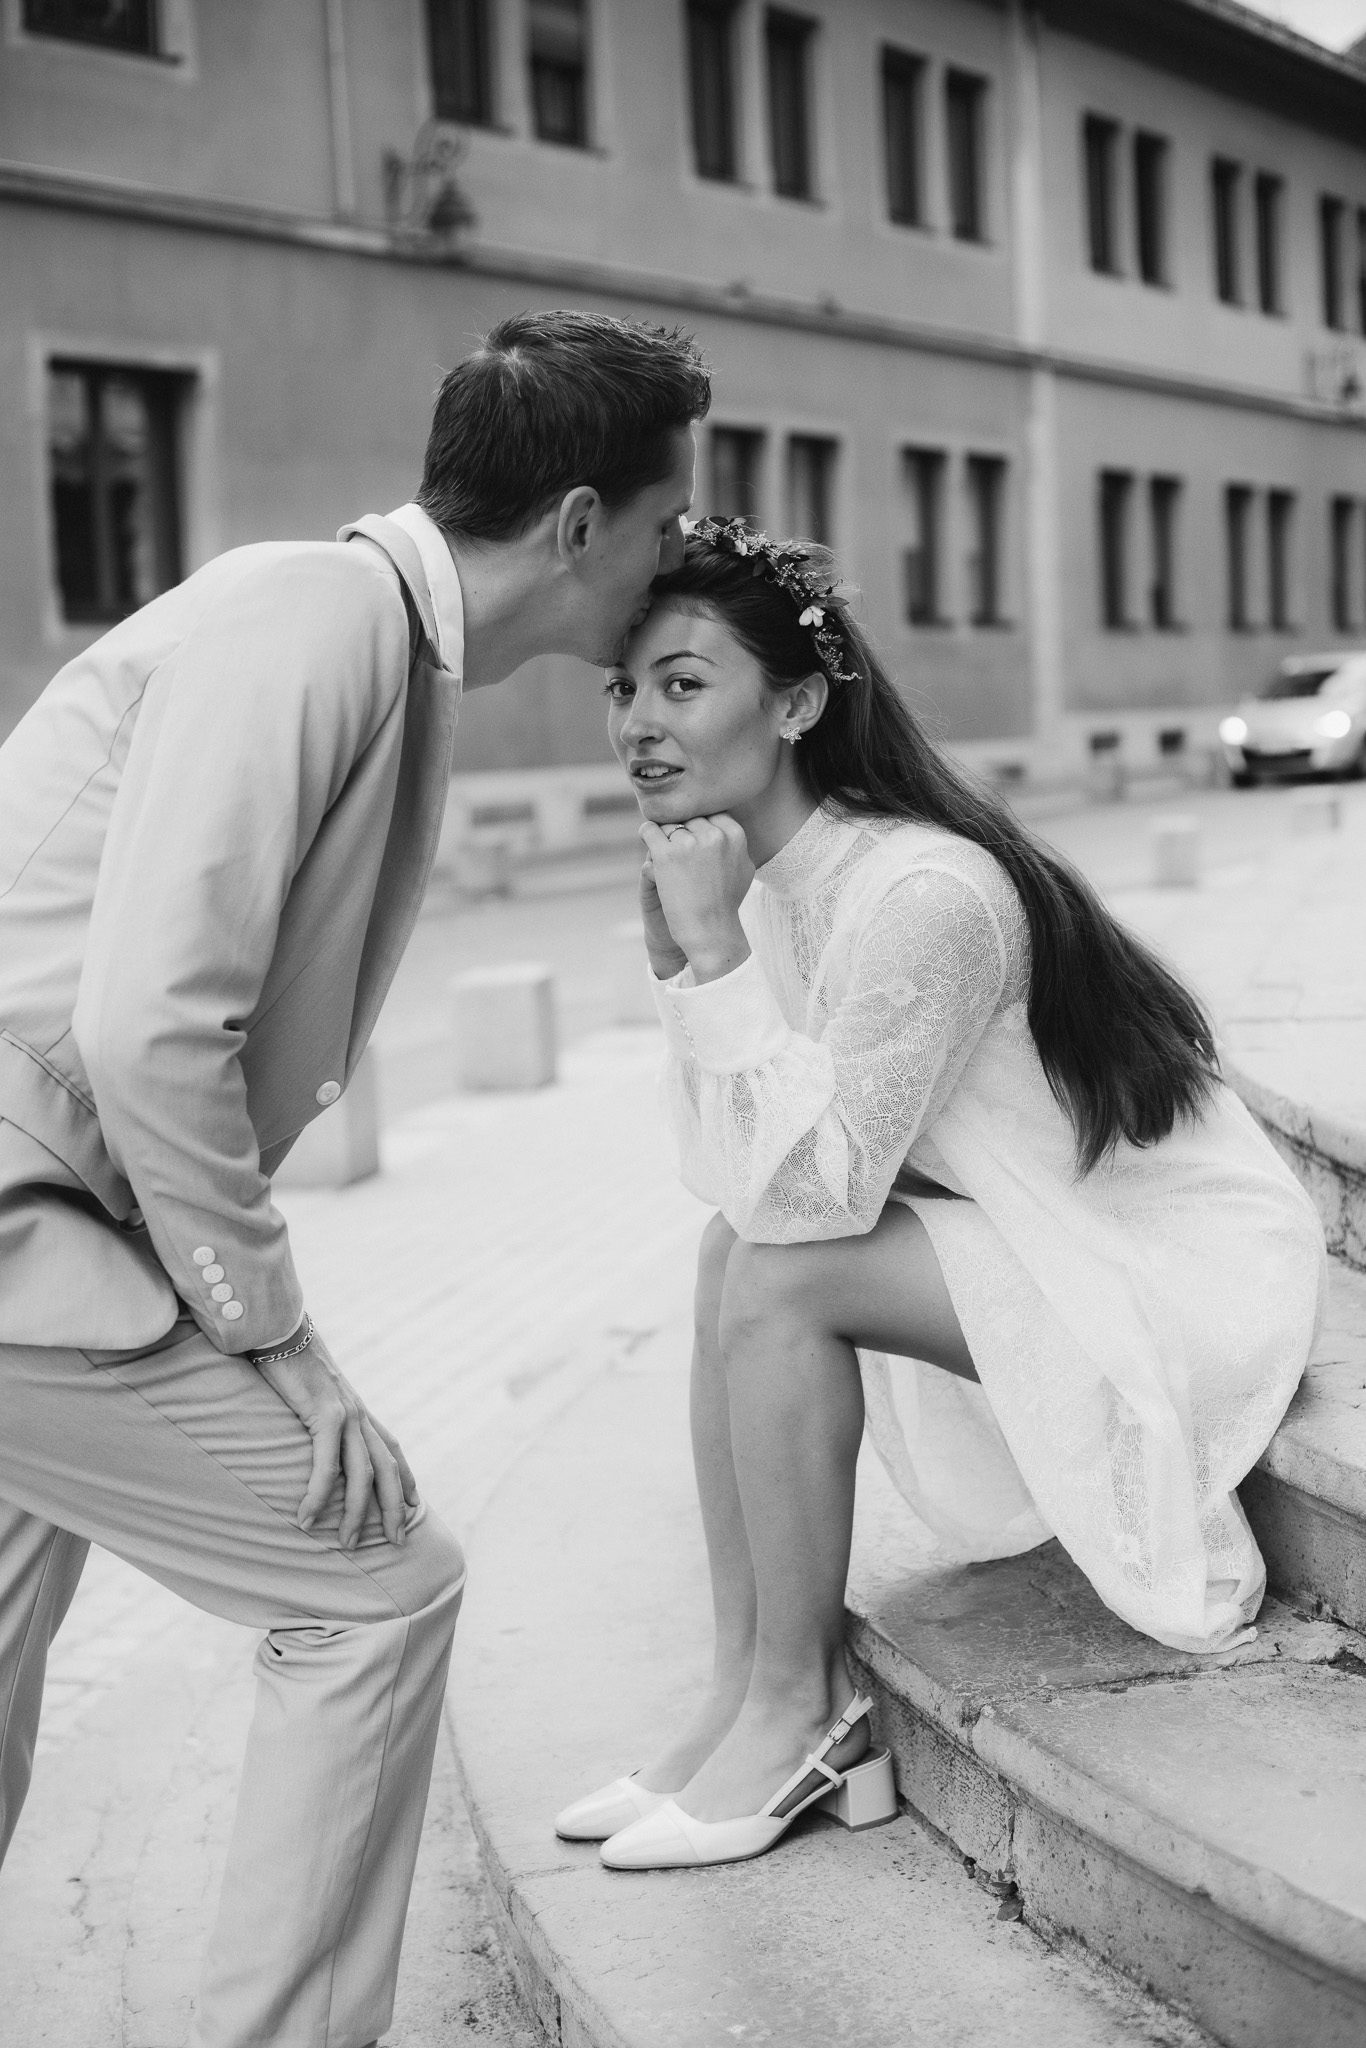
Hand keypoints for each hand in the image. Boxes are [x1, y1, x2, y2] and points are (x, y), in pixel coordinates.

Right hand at [255, 1326, 418, 1548]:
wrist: (278, 1329)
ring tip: (348, 1543)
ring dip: (356, 1512)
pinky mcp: (324, 1412)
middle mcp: (358, 1413)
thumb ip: (318, 1415)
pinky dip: (319, 1494)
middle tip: (397, 1541)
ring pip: (361, 1473)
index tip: (415, 1505)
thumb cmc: (288, 1362)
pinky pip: (326, 1463)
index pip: (391, 1448)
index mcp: (357, 1409)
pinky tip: (309, 1518)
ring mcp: (345, 1412)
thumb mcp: (310, 1394)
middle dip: (393, 1507)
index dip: (405, 1477)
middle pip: (387, 1468)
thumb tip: (310, 1434)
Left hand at [639, 816, 753, 982]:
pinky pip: (649, 830)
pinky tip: (647, 838)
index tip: (695, 838)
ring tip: (665, 851)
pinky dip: (646, 832)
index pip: (711, 813)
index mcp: (734, 834)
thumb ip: (734, 844)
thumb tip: (723, 825)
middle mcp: (713, 835)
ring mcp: (688, 843)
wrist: (710, 931)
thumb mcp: (743, 868)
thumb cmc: (726, 903)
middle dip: (683, 831)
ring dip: (665, 835)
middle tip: (679, 849)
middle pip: (690, 818)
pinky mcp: (666, 854)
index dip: (700, 825)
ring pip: (669, 824)